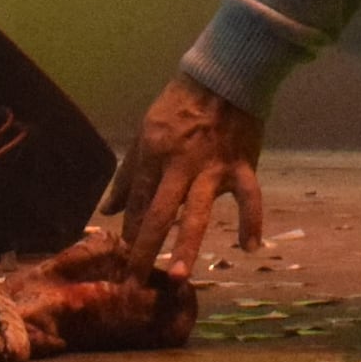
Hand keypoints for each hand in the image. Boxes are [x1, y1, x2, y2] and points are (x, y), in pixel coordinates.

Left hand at [110, 74, 267, 272]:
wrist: (224, 76)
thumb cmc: (179, 107)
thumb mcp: (144, 133)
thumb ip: (127, 174)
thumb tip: (108, 210)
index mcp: (153, 154)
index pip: (136, 202)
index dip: (129, 232)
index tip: (122, 260)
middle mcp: (179, 165)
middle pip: (158, 213)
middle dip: (145, 250)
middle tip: (134, 285)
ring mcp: (212, 167)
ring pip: (198, 212)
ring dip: (187, 246)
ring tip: (179, 277)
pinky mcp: (241, 165)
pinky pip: (249, 197)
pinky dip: (252, 221)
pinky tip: (250, 247)